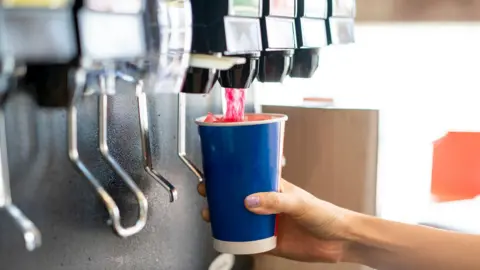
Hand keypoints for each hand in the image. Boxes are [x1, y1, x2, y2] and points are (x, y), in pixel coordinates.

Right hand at [198, 179, 355, 262]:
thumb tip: (250, 201)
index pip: (248, 175)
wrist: (339, 241)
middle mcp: (267, 203)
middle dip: (219, 193)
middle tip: (207, 192)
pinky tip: (224, 235)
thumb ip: (276, 201)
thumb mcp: (300, 203)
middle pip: (237, 196)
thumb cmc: (326, 214)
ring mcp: (266, 222)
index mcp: (274, 187)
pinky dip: (233, 237)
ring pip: (238, 216)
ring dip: (222, 215)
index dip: (231, 172)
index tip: (215, 170)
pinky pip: (245, 239)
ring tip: (210, 214)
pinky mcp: (267, 241)